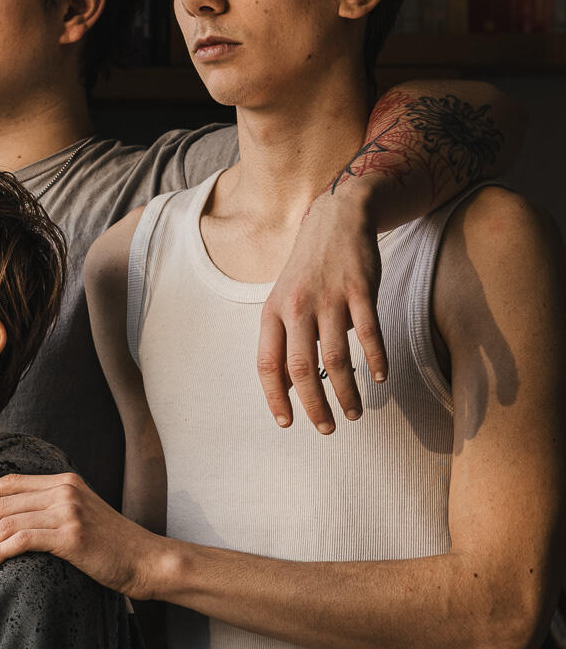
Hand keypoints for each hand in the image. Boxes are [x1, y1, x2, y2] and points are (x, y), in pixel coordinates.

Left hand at [0, 471, 161, 599]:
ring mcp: (68, 510)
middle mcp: (63, 490)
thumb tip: (10, 519)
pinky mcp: (71, 535)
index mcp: (63, 481)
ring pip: (7, 521)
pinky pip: (22, 539)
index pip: (9, 481)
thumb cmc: (111, 545)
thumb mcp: (80, 514)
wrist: (145, 559)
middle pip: (2, 501)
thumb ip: (51, 508)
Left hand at [258, 188, 386, 432]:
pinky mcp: (360, 291)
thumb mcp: (284, 299)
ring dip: (346, 392)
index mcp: (273, 311)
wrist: (336, 220)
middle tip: (327, 429)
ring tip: (354, 412)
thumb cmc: (309, 269)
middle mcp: (297, 307)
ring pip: (335, 358)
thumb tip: (287, 385)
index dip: (275, 397)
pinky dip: (375, 360)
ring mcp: (329, 298)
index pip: (268, 364)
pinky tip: (379, 379)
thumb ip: (284, 338)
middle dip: (313, 405)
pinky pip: (368, 334)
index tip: (286, 423)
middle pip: (300, 368)